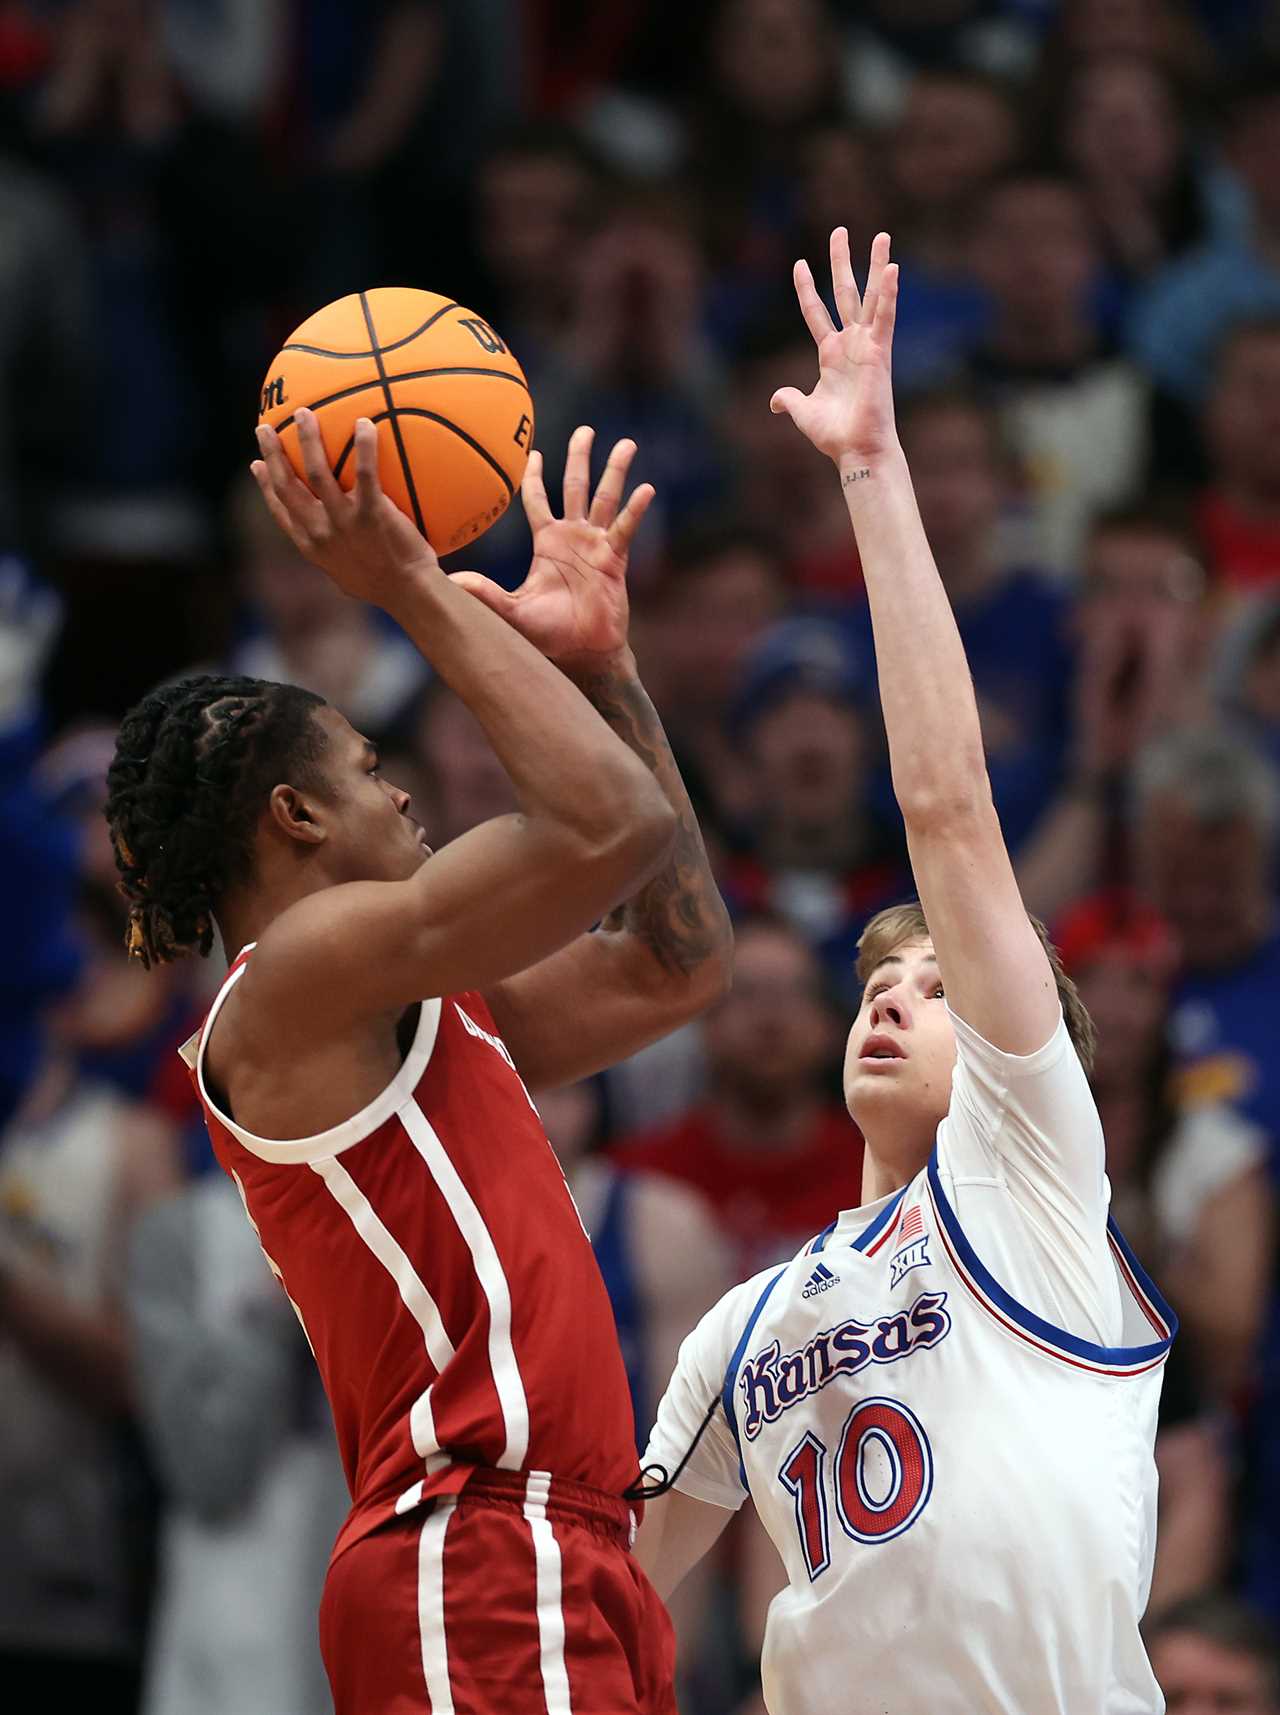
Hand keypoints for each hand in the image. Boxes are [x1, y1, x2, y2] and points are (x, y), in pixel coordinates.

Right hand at [251, 409, 438, 611]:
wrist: (410, 595)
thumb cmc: (390, 587)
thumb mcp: (354, 577)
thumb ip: (344, 556)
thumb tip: (349, 544)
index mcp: (312, 547)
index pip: (281, 511)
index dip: (265, 486)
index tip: (256, 464)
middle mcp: (320, 532)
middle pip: (286, 486)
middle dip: (272, 454)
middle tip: (265, 428)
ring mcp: (343, 522)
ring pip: (315, 472)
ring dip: (306, 439)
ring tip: (303, 413)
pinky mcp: (370, 514)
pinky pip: (364, 472)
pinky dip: (364, 446)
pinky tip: (364, 423)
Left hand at [448, 427, 653, 672]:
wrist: (582, 654)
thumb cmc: (548, 635)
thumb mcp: (511, 610)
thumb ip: (484, 593)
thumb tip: (449, 581)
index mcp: (548, 542)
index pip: (538, 500)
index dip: (535, 476)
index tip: (533, 452)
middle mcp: (573, 537)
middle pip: (577, 486)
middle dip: (580, 457)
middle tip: (586, 430)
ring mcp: (596, 545)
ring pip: (606, 499)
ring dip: (616, 471)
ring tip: (627, 444)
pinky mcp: (615, 559)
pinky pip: (624, 528)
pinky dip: (634, 510)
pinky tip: (646, 489)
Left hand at [769, 228, 899, 468]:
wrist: (856, 449)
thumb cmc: (835, 434)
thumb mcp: (803, 412)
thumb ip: (789, 399)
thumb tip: (776, 400)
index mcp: (831, 355)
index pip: (816, 313)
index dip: (807, 289)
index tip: (800, 264)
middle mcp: (850, 344)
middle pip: (844, 293)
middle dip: (842, 262)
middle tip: (839, 231)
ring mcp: (867, 346)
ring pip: (870, 296)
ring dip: (876, 266)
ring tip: (881, 235)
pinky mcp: (880, 353)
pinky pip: (885, 317)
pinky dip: (889, 294)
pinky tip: (893, 269)